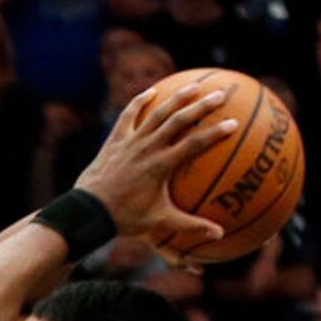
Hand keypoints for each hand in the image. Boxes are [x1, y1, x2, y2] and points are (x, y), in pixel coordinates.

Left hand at [77, 80, 237, 252]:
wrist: (87, 212)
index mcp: (161, 166)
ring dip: (177, 97)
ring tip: (195, 86)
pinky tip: (152, 91)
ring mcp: (131, 141)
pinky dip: (139, 102)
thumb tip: (218, 234)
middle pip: (179, 120)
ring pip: (157, 112)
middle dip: (202, 105)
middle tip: (221, 94)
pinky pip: (128, 115)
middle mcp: (147, 148)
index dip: (215, 133)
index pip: (194, 143)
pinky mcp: (115, 140)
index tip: (233, 123)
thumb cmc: (123, 219)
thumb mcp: (158, 223)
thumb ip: (189, 225)